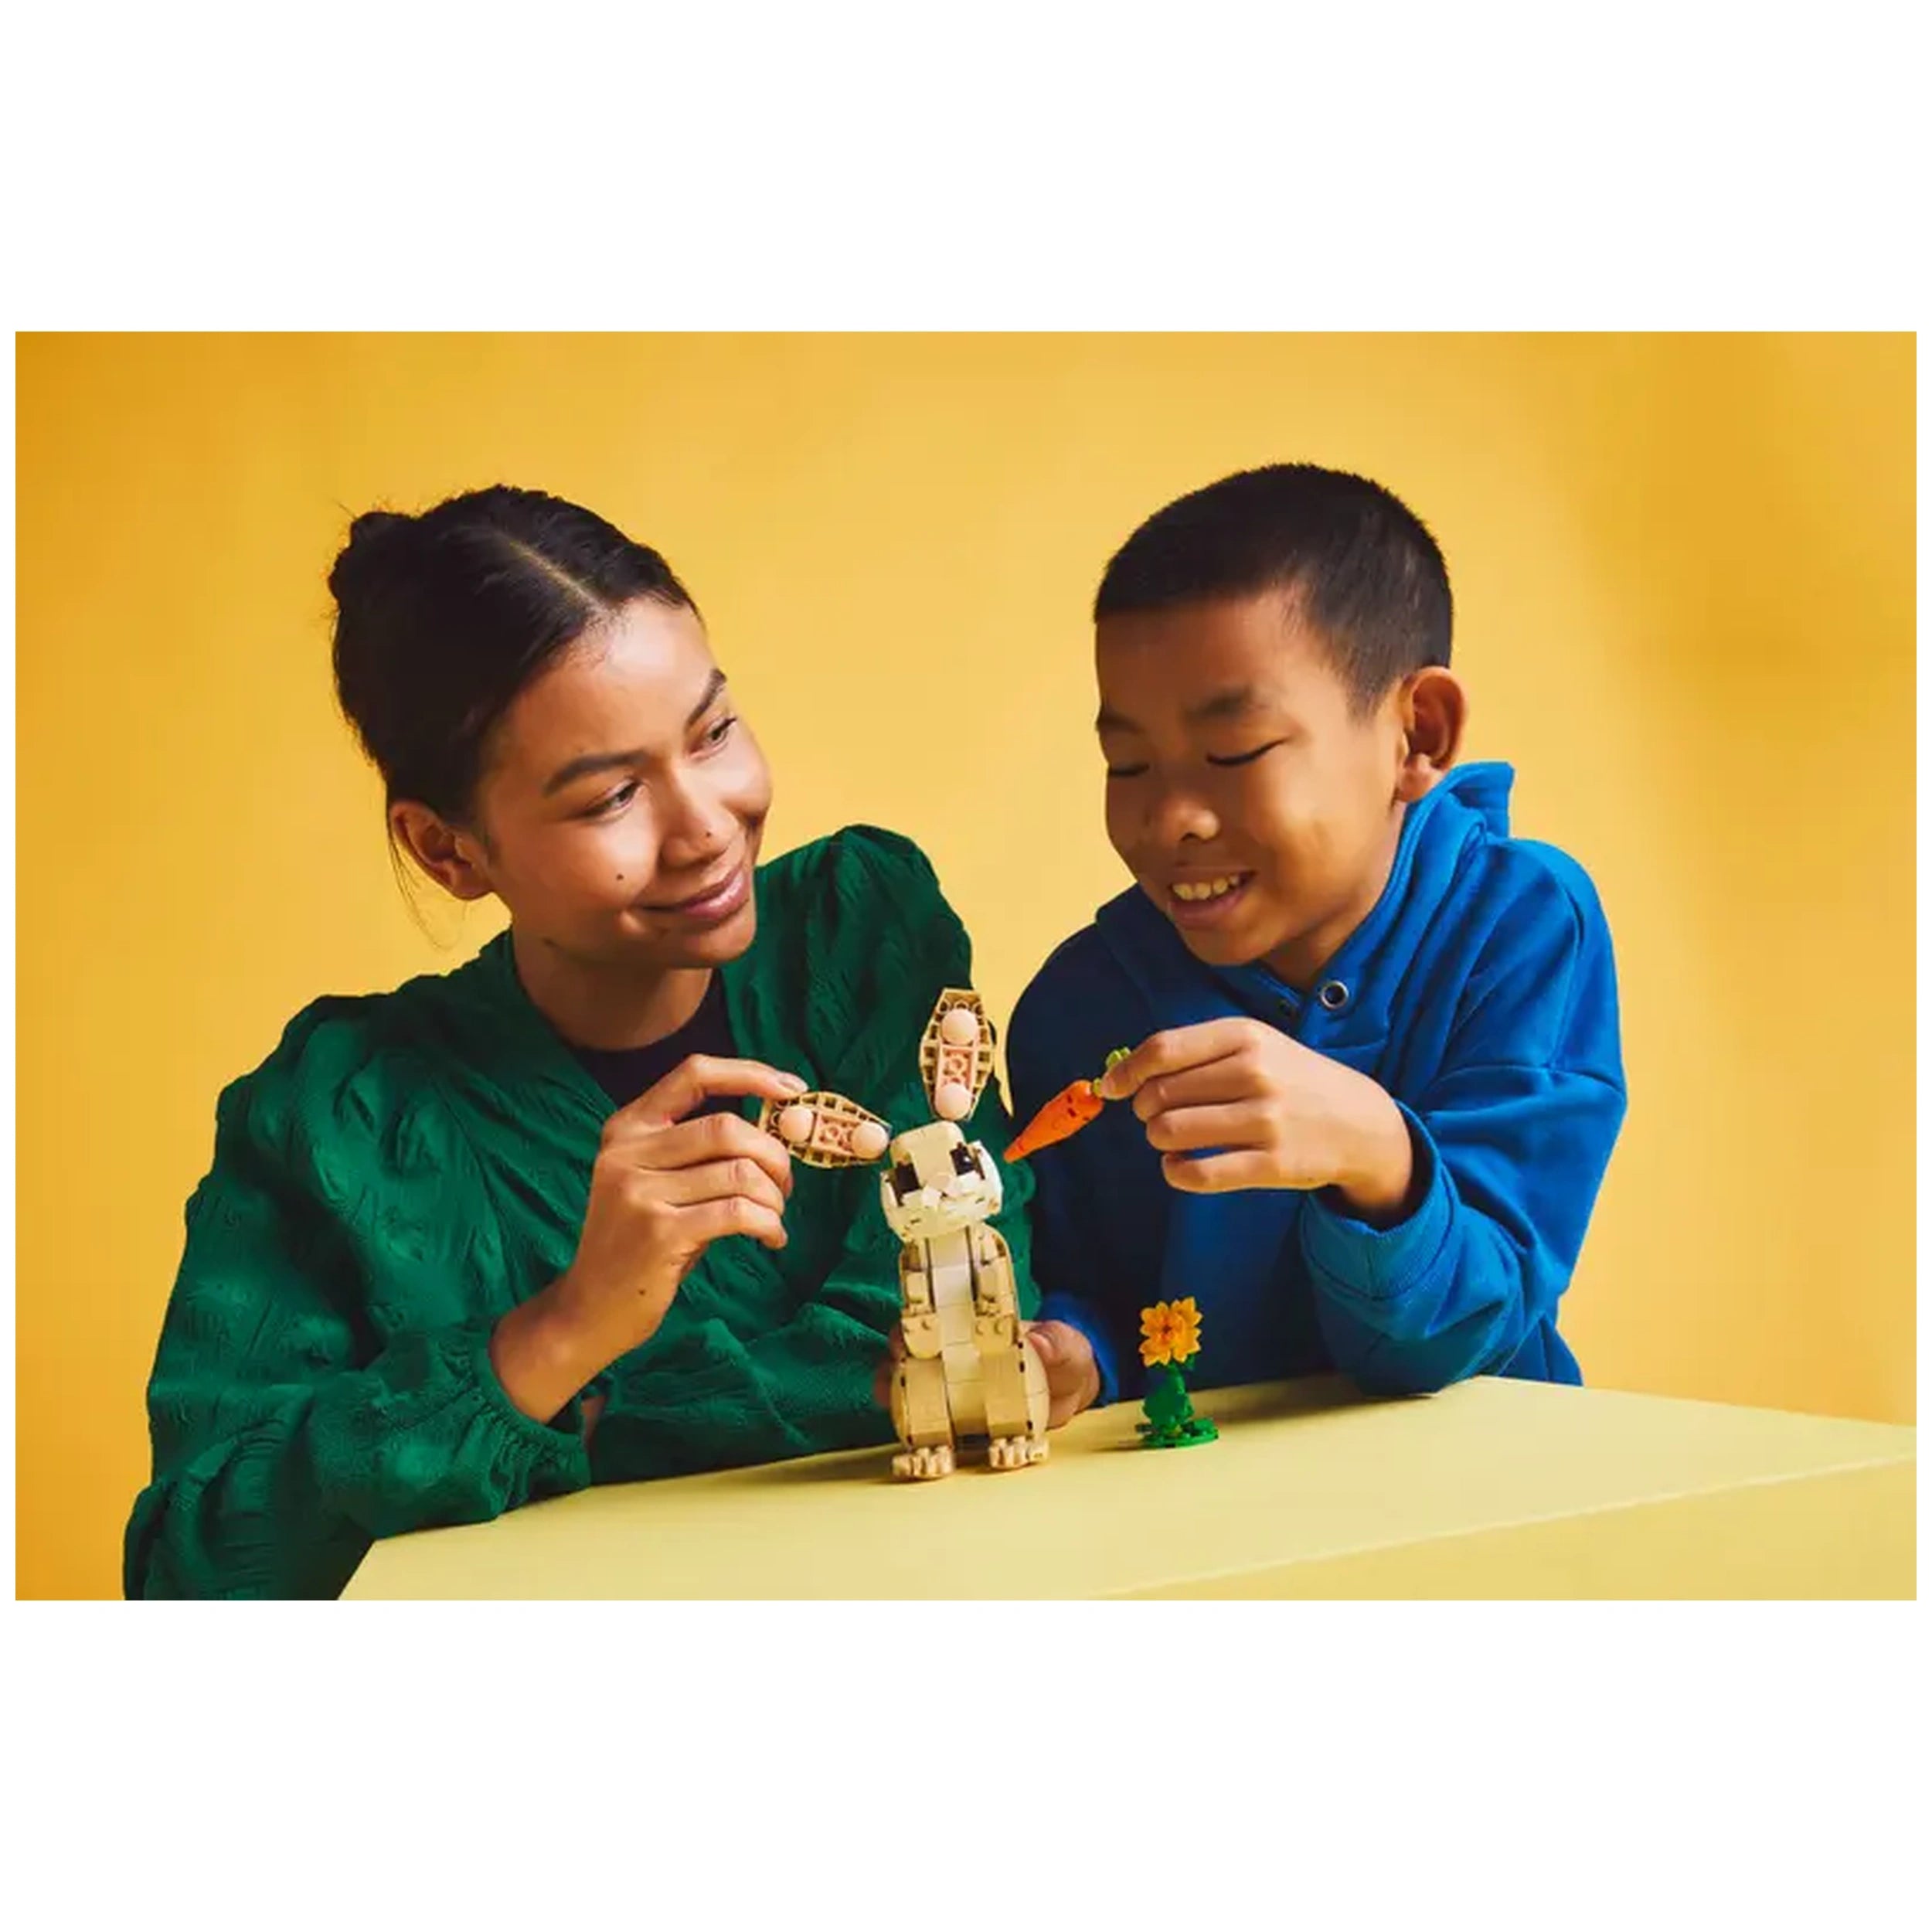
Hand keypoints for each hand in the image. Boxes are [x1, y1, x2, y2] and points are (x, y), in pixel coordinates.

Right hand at [491, 1055, 805, 1420]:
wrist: (588, 1310)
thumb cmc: (638, 1244)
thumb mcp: (655, 1184)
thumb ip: (701, 1152)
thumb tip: (781, 1129)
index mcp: (627, 1128)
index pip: (694, 1074)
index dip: (750, 1074)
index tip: (794, 1089)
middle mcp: (627, 1152)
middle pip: (727, 1128)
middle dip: (774, 1154)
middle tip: (785, 1186)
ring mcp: (639, 1192)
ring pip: (739, 1173)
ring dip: (774, 1197)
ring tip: (773, 1218)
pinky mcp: (659, 1233)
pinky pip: (739, 1213)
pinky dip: (769, 1224)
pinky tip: (771, 1239)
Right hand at [870, 1318, 1099, 1429]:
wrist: (1072, 1392)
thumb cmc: (1065, 1357)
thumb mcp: (1067, 1344)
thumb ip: (1055, 1342)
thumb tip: (1036, 1340)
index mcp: (976, 1331)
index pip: (931, 1324)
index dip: (909, 1329)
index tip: (902, 1338)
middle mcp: (958, 1361)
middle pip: (911, 1361)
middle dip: (894, 1368)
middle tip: (893, 1378)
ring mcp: (959, 1394)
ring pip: (915, 1397)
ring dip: (900, 1403)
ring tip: (896, 1414)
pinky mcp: (967, 1426)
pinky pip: (938, 1432)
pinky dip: (924, 1438)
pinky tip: (918, 1446)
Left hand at [1097, 1018, 1416, 1218]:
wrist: (1360, 1123)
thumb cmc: (1291, 1079)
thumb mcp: (1255, 1045)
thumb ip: (1194, 1052)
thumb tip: (1121, 1074)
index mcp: (1246, 1036)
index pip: (1163, 1049)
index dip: (1126, 1071)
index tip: (1111, 1087)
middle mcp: (1255, 1074)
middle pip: (1160, 1094)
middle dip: (1144, 1109)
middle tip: (1156, 1115)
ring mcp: (1265, 1121)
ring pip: (1170, 1132)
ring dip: (1157, 1139)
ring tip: (1171, 1138)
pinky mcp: (1271, 1165)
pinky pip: (1196, 1175)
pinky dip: (1174, 1172)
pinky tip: (1181, 1166)